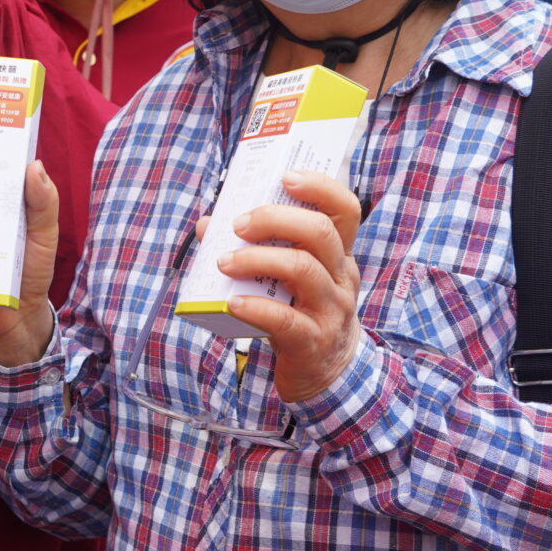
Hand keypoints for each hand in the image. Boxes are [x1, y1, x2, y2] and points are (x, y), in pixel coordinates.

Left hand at [213, 170, 362, 403]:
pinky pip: (285, 318)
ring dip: (256, 259)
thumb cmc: (301, 311)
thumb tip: (206, 224)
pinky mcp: (313, 340)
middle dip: (274, 219)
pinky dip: (255, 307)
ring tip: (224, 262)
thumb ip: (256, 247)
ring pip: (302, 269)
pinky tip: (232, 302)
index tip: (285, 177)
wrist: (327, 373)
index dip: (319, 187)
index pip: (344, 209)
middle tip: (238, 225)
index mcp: (338, 254)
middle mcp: (341, 276)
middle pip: (320, 232)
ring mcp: (331, 309)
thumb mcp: (289, 277)